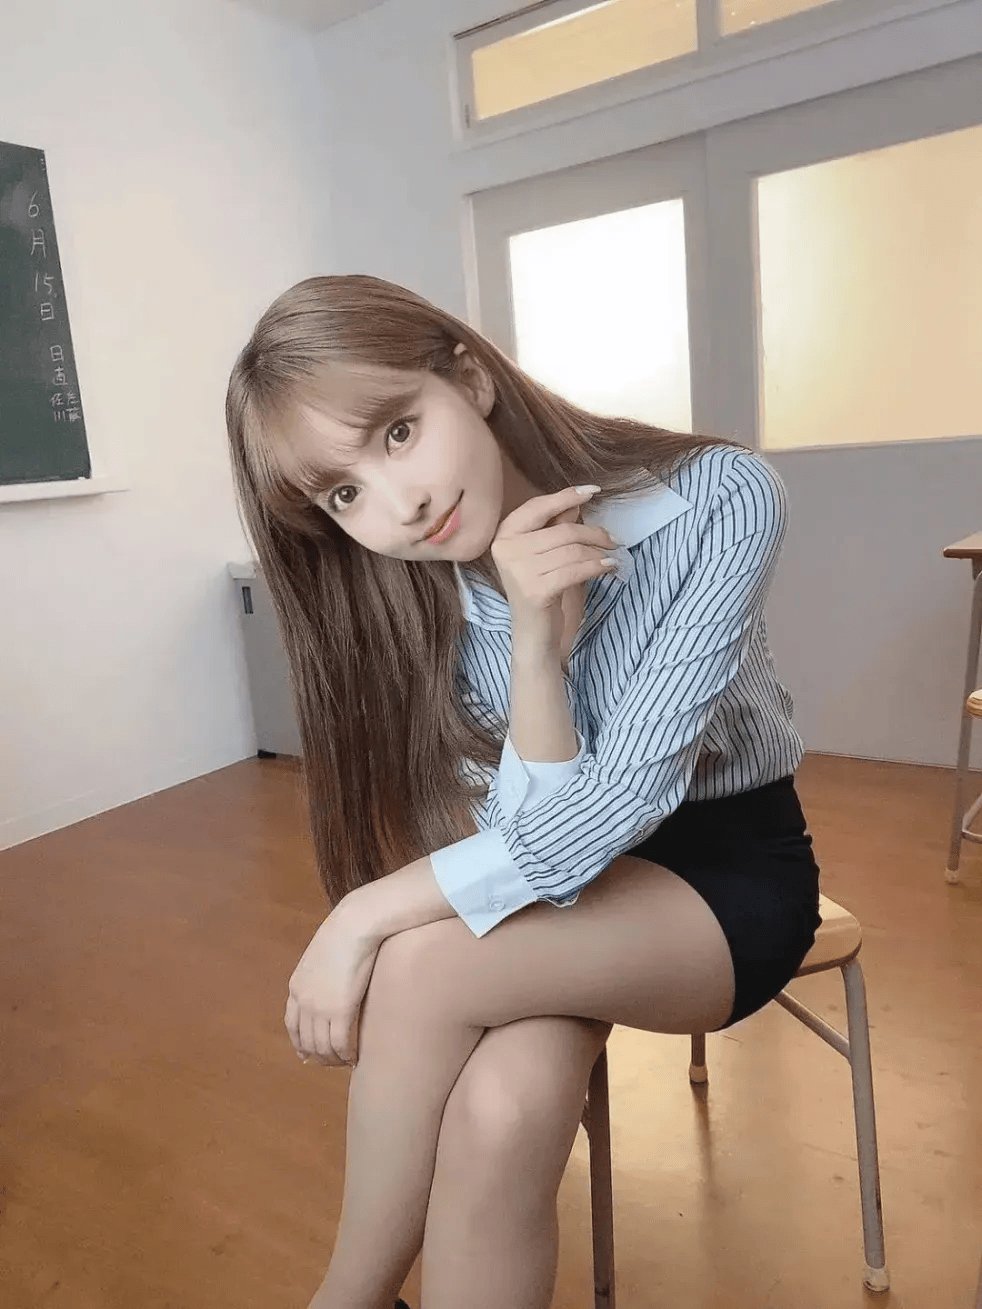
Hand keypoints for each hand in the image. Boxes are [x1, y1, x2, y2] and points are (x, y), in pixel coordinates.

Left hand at [284, 903, 380, 1067]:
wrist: (354, 926)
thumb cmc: (343, 934)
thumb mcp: (320, 956)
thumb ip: (318, 974)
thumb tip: (328, 980)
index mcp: (296, 987)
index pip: (292, 1025)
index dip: (300, 1043)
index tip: (307, 1055)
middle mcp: (304, 1002)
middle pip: (306, 1041)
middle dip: (318, 1056)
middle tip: (332, 1063)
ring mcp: (320, 1008)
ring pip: (322, 1047)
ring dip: (333, 1059)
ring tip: (345, 1062)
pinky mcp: (341, 1011)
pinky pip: (341, 1043)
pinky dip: (346, 1055)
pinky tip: (355, 1057)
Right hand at [491, 485, 618, 643]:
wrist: (534, 633)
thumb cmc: (542, 589)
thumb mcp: (546, 554)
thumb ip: (556, 527)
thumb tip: (576, 503)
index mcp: (504, 535)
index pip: (538, 507)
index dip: (567, 496)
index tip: (593, 491)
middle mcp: (506, 550)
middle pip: (562, 530)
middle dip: (594, 533)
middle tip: (613, 539)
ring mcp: (519, 571)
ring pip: (572, 550)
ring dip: (599, 552)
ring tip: (611, 556)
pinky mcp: (535, 590)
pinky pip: (575, 570)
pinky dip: (597, 567)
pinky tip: (609, 567)